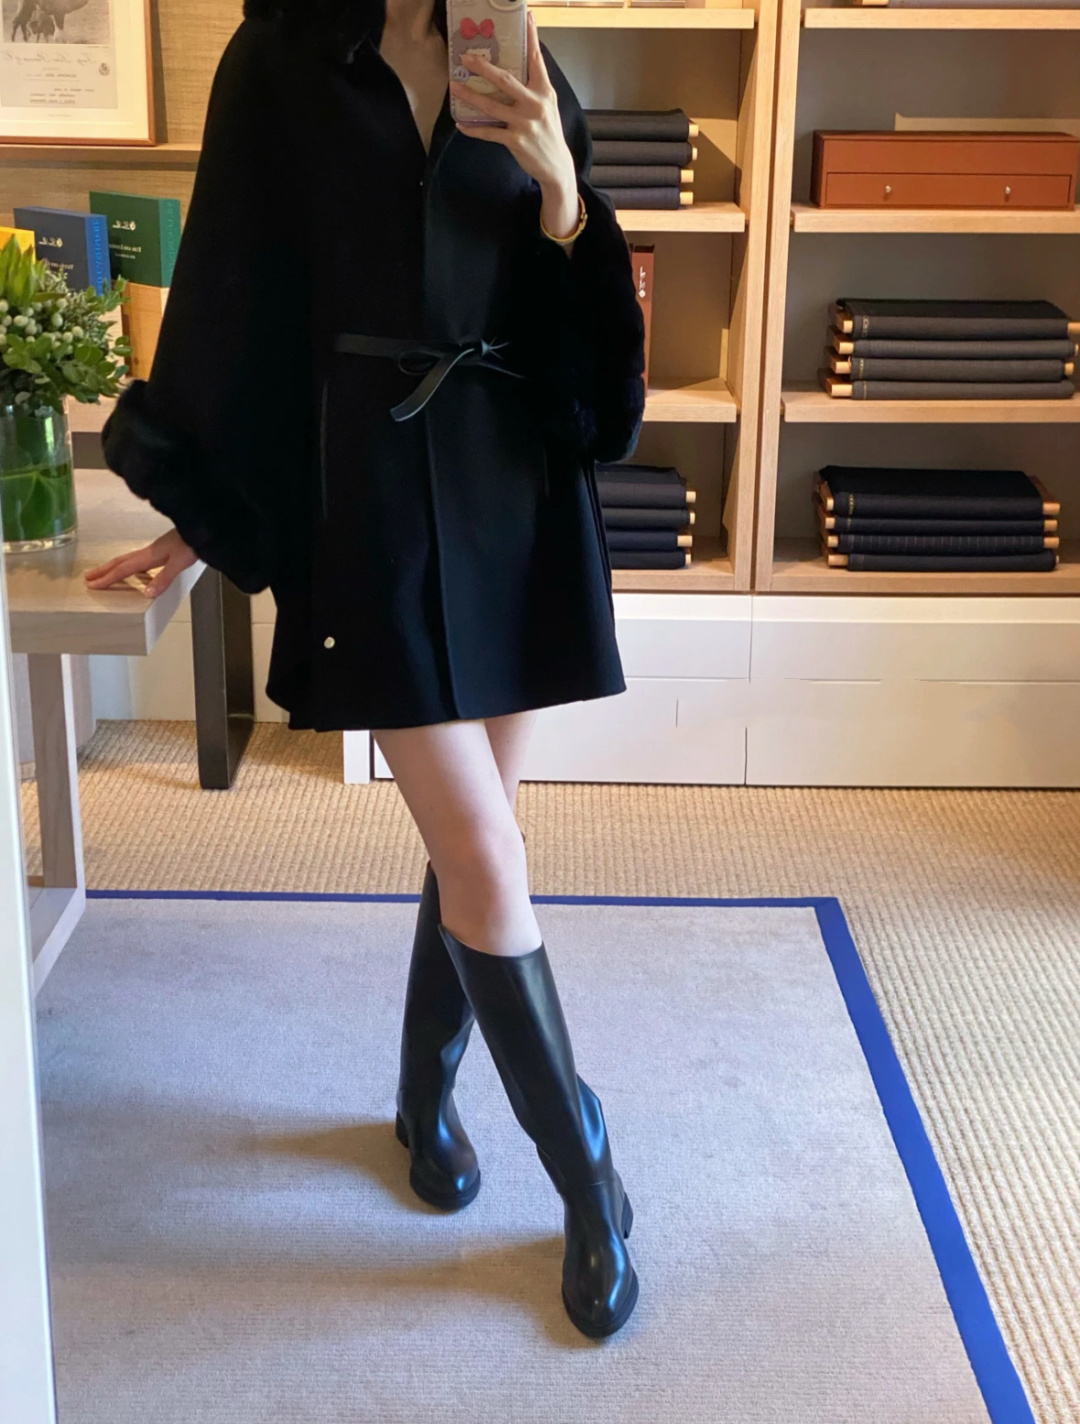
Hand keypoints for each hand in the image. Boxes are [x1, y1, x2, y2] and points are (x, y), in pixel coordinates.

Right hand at [83, 526, 197, 598]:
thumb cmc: (192, 544)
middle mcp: (147, 552)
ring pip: (127, 559)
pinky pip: (137, 560)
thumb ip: (163, 578)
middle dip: (103, 571)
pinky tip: (131, 570)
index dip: (108, 578)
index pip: (123, 569)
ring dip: (113, 567)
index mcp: (149, 556)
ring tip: (102, 573)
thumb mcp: (179, 563)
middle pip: (120, 562)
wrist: (204, 528)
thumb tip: (146, 593)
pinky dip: (127, 565)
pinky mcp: (160, 550)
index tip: (92, 585)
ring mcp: (153, 550)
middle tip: (87, 578)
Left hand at [450, 12, 579, 235]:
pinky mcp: (515, 140)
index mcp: (544, 91)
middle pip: (505, 80)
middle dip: (484, 68)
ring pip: (492, 106)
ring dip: (471, 96)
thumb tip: (518, 68)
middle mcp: (534, 104)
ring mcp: (524, 123)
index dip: (531, 37)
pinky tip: (461, 125)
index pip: (536, 59)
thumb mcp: (548, 106)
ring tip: (455, 88)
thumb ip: (535, 87)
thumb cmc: (549, 132)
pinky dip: (474, 130)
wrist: (556, 165)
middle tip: (466, 58)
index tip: (527, 17)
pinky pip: (489, 133)